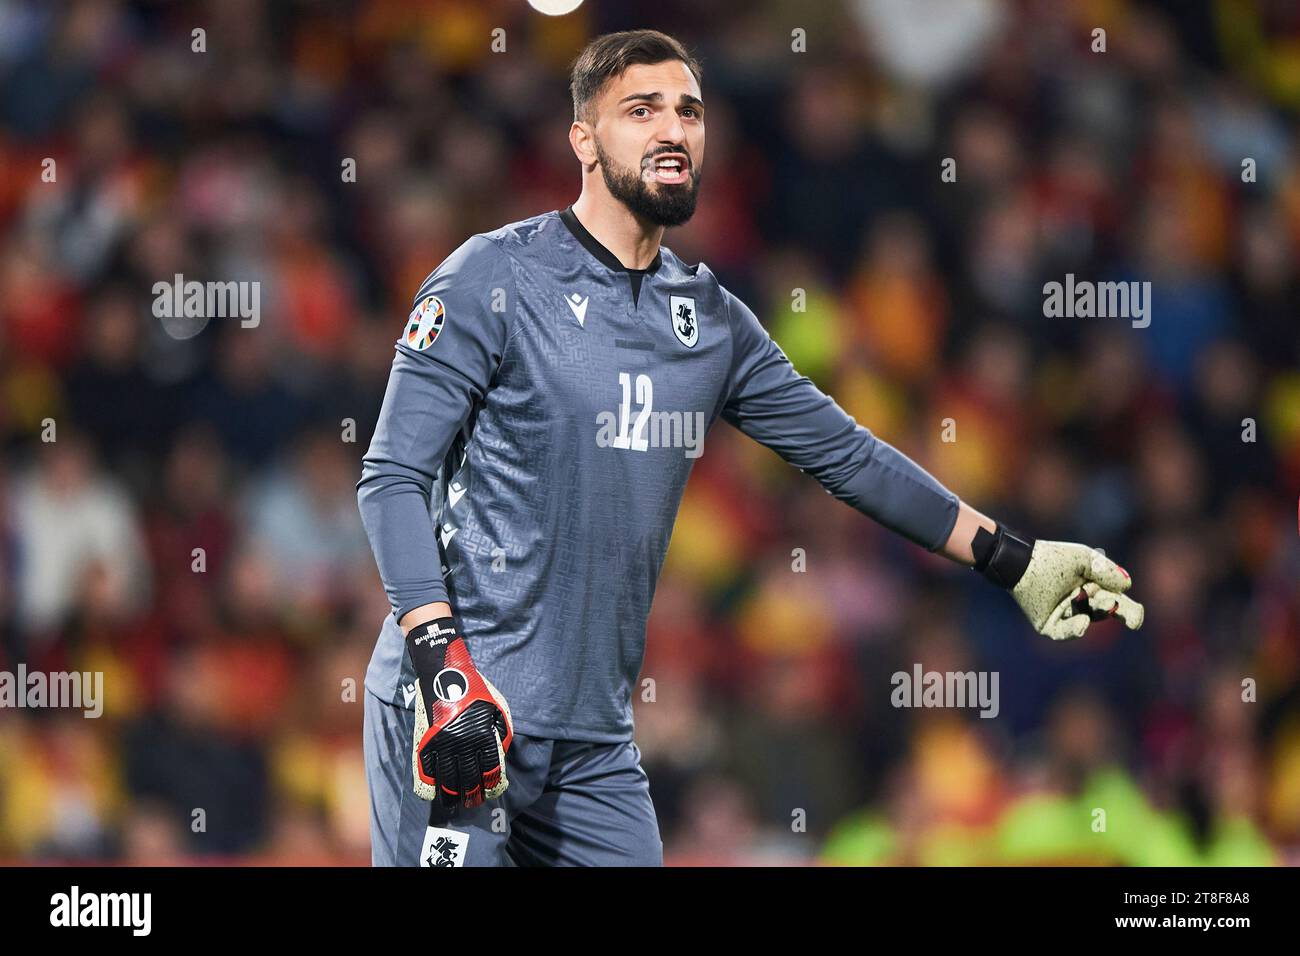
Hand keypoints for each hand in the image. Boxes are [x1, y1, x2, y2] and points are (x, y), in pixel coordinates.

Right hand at [406, 619, 512, 807]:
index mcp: (484, 735)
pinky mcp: (425, 740)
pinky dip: (430, 785)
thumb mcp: (497, 707)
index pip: (490, 770)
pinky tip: (434, 792)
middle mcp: (464, 742)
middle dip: (472, 796)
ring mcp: (443, 743)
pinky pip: (426, 770)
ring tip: (454, 802)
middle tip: (473, 803)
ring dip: (452, 795)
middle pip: (469, 779)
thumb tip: (501, 754)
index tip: (491, 792)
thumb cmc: (475, 689)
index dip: (491, 785)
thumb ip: (501, 730)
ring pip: (447, 779)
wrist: (444, 673)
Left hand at [1012, 541, 1144, 640]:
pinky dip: (1073, 630)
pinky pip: (1063, 632)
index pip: (1117, 602)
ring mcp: (1065, 615)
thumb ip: (1106, 571)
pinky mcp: (1049, 625)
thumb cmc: (1053, 557)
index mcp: (1094, 588)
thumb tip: (1127, 585)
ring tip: (1098, 599)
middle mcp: (1082, 604)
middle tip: (1129, 615)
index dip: (1130, 611)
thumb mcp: (1084, 559)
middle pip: (1106, 612)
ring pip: (1087, 618)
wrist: (1021, 562)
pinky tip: (1083, 622)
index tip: (1138, 615)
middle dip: (1119, 612)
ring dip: (1094, 610)